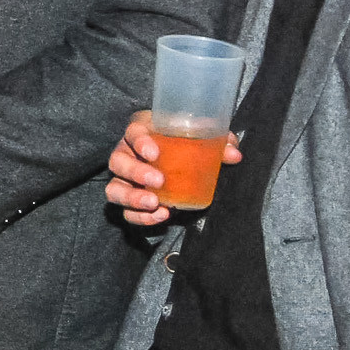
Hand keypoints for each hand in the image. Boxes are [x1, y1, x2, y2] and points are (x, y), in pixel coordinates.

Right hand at [104, 110, 240, 226]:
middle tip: (159, 181)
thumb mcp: (200, 138)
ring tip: (154, 204)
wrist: (176, 162)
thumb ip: (218, 143)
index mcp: (142, 132)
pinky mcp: (129, 200)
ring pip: (114, 188)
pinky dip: (139, 217)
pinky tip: (160, 216)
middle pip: (118, 161)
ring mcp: (124, 179)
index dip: (140, 142)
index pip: (132, 132)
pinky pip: (125, 211)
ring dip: (131, 197)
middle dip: (136, 172)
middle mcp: (126, 154)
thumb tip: (234, 155)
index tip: (155, 152)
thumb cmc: (184, 144)